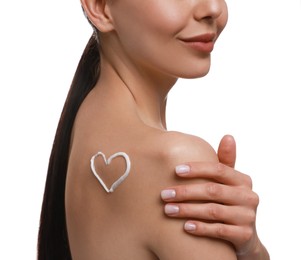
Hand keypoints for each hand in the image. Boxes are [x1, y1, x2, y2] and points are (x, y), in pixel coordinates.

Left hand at [161, 135, 268, 258]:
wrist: (245, 236)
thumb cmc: (230, 202)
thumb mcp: (230, 183)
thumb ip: (225, 162)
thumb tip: (228, 135)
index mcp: (242, 180)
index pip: (218, 169)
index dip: (197, 169)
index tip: (175, 170)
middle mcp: (248, 196)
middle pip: (212, 190)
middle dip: (185, 192)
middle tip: (164, 194)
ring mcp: (247, 217)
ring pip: (213, 211)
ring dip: (187, 210)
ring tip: (167, 209)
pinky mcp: (244, 235)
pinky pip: (219, 231)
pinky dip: (201, 228)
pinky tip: (185, 226)